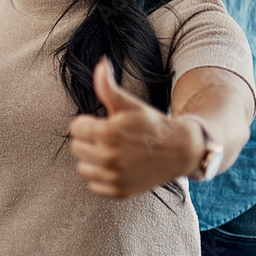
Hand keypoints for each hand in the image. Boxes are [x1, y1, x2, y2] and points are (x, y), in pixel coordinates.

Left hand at [68, 57, 199, 197]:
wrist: (180, 151)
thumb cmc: (151, 124)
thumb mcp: (130, 104)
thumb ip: (108, 87)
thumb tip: (101, 63)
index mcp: (107, 133)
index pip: (75, 129)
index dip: (89, 124)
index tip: (106, 124)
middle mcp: (108, 158)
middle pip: (76, 148)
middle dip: (90, 141)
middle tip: (111, 138)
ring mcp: (114, 177)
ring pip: (83, 167)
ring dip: (93, 160)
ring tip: (114, 153)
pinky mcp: (119, 192)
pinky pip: (94, 185)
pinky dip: (102, 178)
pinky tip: (118, 168)